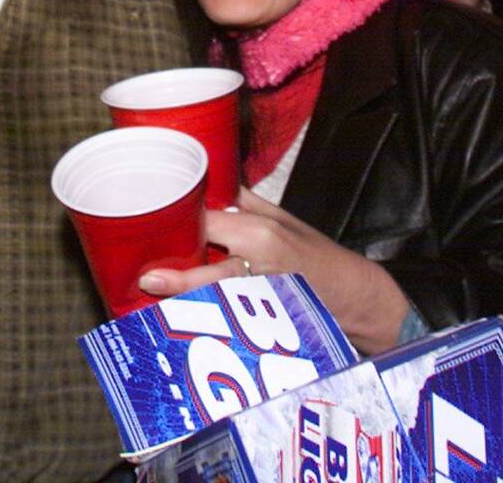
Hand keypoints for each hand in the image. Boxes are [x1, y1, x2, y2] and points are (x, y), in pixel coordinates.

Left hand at [138, 188, 409, 354]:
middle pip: (209, 270)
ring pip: (216, 297)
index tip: (151, 220)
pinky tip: (182, 314)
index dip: (180, 222)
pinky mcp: (267, 320)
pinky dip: (207, 312)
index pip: (209, 224)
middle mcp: (258, 264)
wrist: (355, 295)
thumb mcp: (280, 217)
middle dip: (177, 276)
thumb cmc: (318, 253)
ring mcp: (262, 296)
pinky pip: (229, 314)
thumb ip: (242, 201)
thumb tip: (206, 182)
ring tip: (154, 295)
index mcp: (260, 233)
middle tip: (147, 278)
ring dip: (187, 297)